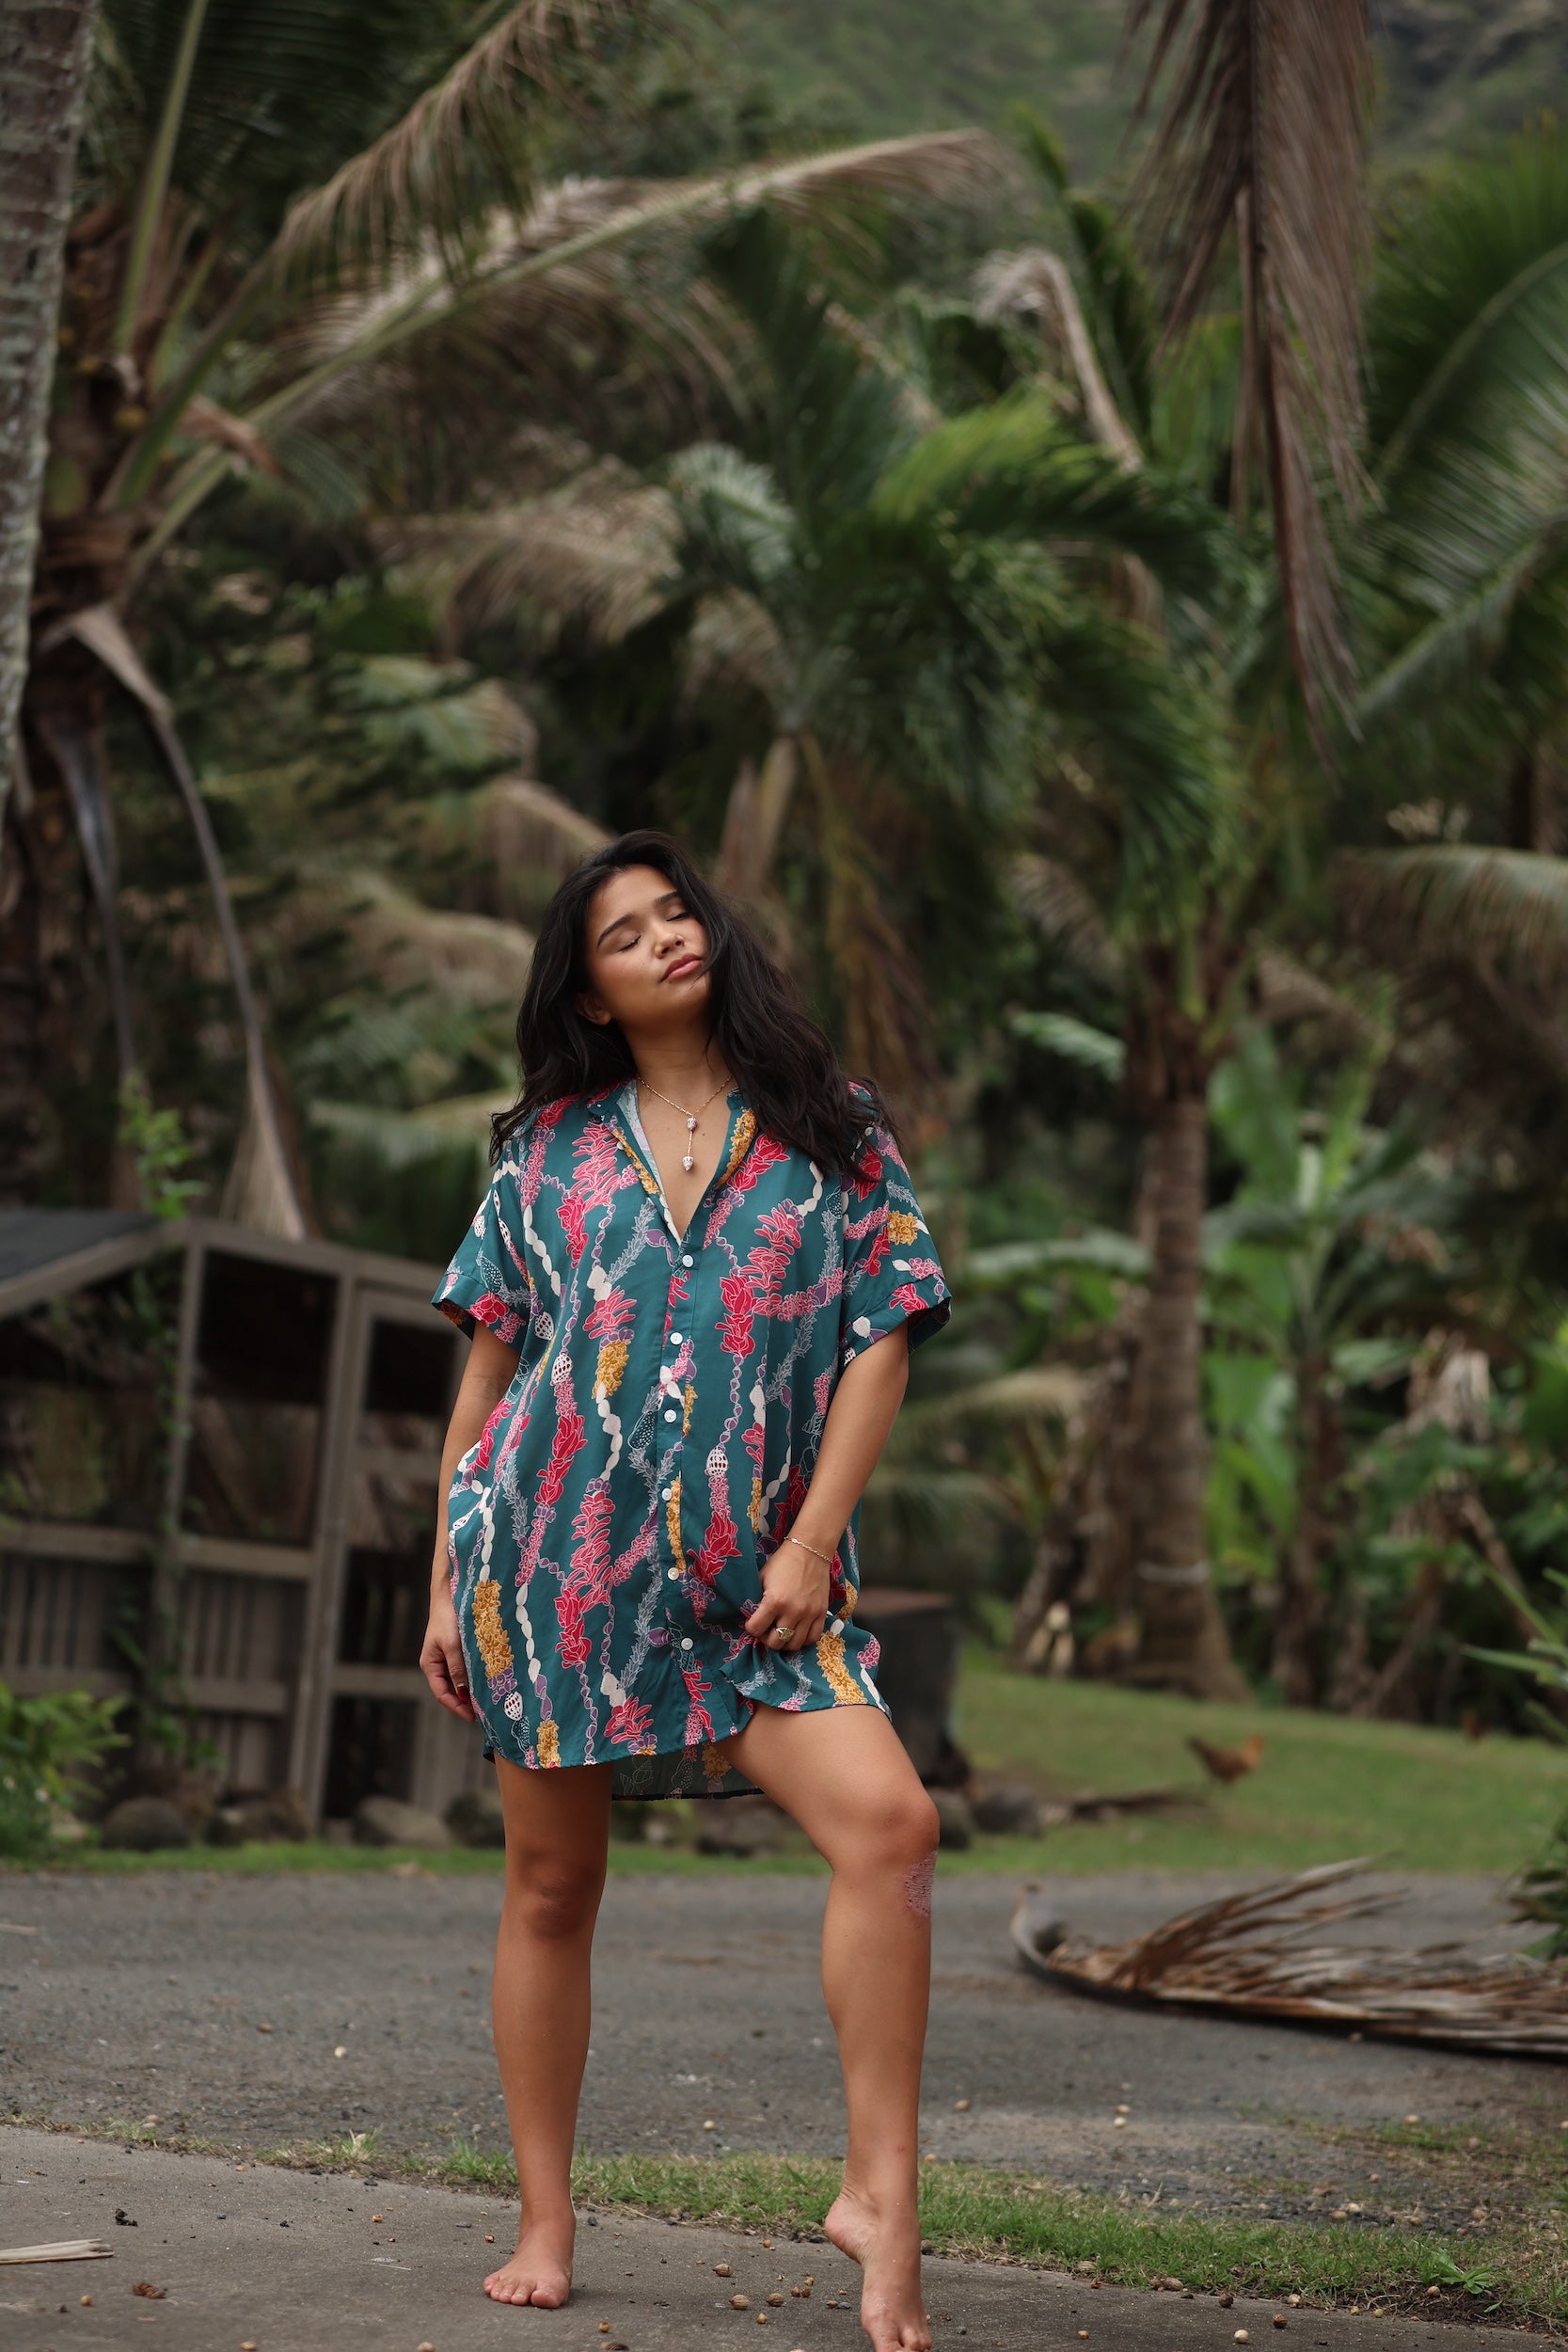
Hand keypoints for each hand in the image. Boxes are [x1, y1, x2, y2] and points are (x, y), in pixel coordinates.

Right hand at [420, 1579, 476, 1721]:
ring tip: (489, 1701)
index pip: (442, 1694)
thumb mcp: (452, 1645)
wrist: (451, 1593)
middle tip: (485, 1713)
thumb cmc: (448, 1618)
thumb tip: (463, 1693)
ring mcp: (448, 1657)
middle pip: (451, 1690)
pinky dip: (476, 1677)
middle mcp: (438, 1663)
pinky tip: (488, 1681)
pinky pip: (467, 1668)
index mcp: (430, 1664)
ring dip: (472, 1690)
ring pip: (460, 1680)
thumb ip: (457, 1669)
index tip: (473, 1717)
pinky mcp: (459, 1649)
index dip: (457, 1707)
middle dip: (466, 1702)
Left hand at [744, 1536, 831, 1654]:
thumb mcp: (762, 1578)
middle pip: (776, 1643)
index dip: (750, 1627)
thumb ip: (756, 1599)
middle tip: (766, 1629)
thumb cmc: (782, 1562)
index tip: (752, 1622)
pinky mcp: (822, 1613)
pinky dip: (803, 1639)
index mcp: (774, 1601)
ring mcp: (809, 1614)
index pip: (756, 1629)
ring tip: (781, 1631)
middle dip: (766, 1639)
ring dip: (784, 1642)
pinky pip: (813, 1638)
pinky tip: (797, 1631)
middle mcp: (793, 1611)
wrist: (810, 1550)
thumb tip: (750, 1617)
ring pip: (794, 1644)